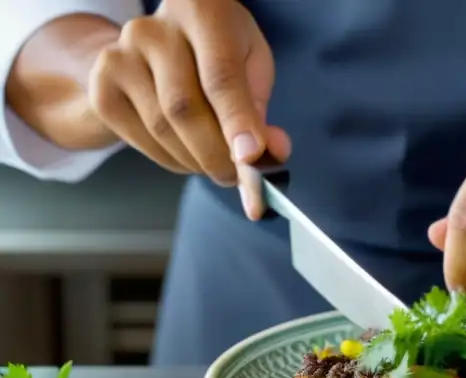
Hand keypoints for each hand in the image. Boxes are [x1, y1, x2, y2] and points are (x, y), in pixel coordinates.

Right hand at [86, 0, 289, 217]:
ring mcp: (119, 56)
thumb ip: (259, 108)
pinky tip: (188, 154)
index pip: (220, 75)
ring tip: (217, 163)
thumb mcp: (252, 65)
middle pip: (184, 107)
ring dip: (197, 161)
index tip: (251, 158)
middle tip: (240, 179)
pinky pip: (141, 140)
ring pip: (162, 130)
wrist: (163, 42)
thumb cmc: (221, 51)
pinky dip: (172, 160)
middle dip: (217, 155)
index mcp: (201, 11)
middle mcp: (151, 30)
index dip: (236, 121)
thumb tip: (268, 153)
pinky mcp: (102, 87)